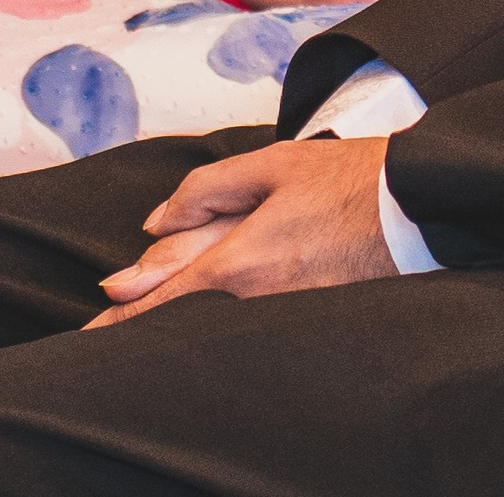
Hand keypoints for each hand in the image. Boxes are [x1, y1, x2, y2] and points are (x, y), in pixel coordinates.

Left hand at [88, 136, 397, 324]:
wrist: (418, 208)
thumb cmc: (349, 180)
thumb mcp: (272, 164)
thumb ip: (206, 190)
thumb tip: (154, 223)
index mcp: (239, 262)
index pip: (161, 303)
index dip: (120, 321)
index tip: (86, 338)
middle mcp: (254, 300)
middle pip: (183, 314)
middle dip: (145, 314)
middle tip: (112, 310)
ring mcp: (281, 314)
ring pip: (216, 315)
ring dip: (187, 307)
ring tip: (159, 299)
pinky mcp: (306, 317)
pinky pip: (249, 314)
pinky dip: (224, 306)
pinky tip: (218, 298)